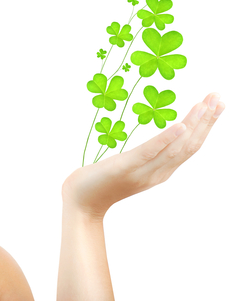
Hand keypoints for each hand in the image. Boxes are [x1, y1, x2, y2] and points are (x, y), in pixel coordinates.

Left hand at [62, 92, 224, 219]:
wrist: (80, 204)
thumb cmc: (100, 183)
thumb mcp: (129, 168)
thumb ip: (144, 158)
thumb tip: (156, 140)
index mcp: (160, 172)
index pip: (190, 147)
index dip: (205, 126)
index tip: (216, 104)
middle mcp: (157, 173)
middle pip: (189, 146)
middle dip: (206, 121)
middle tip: (219, 97)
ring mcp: (143, 172)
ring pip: (176, 148)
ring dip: (193, 124)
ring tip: (205, 103)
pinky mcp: (125, 168)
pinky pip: (149, 152)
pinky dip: (167, 139)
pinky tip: (180, 125)